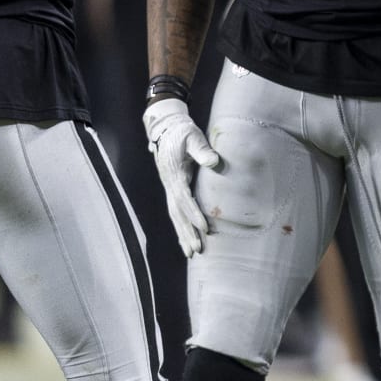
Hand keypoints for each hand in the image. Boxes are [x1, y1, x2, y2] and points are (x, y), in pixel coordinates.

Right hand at [143, 97, 221, 256]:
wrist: (166, 127)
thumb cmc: (182, 131)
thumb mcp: (193, 136)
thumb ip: (202, 150)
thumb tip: (214, 162)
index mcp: (174, 174)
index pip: (185, 199)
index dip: (194, 214)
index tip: (205, 228)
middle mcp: (169, 185)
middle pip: (178, 213)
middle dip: (187, 232)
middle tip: (197, 250)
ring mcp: (169, 188)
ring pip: (175, 216)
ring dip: (183, 234)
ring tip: (191, 253)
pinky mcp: (173, 189)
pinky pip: (176, 212)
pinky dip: (181, 227)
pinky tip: (186, 239)